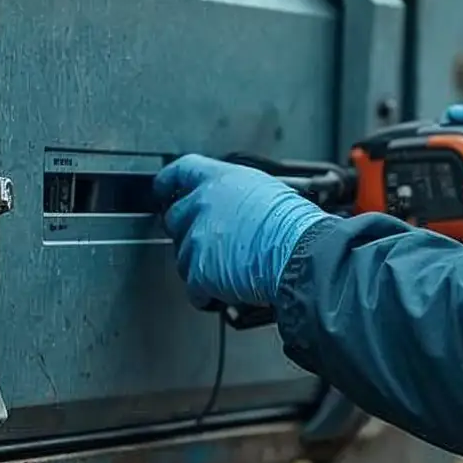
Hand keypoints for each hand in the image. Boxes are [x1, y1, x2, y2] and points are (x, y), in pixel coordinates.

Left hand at [152, 155, 329, 310]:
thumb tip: (230, 206)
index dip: (169, 182)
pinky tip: (225, 288)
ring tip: (230, 267)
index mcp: (219, 180)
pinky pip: (193, 286)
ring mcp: (197, 239)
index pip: (181, 171)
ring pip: (183, 255)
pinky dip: (206, 292)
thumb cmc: (293, 225)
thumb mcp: (266, 191)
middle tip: (208, 240)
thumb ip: (236, 195)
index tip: (164, 189)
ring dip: (200, 263)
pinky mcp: (199, 272)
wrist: (299, 254)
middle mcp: (201, 205)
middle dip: (187, 230)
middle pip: (174, 217)